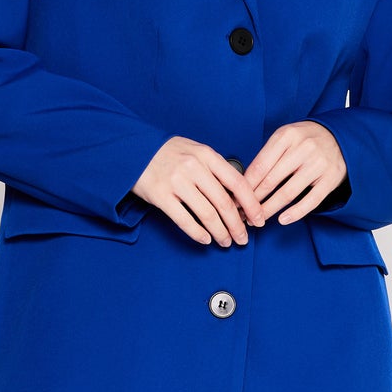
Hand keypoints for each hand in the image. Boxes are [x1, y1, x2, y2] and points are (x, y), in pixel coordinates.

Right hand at [132, 137, 265, 246]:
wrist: (133, 150)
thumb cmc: (168, 153)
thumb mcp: (195, 151)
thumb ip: (215, 169)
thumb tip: (238, 196)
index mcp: (206, 155)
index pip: (237, 183)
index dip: (251, 204)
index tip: (259, 219)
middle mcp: (193, 168)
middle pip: (224, 203)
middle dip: (238, 225)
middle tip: (243, 238)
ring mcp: (176, 182)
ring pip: (207, 214)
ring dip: (220, 232)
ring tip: (226, 241)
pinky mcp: (161, 196)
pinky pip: (184, 220)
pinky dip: (198, 233)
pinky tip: (206, 240)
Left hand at [243, 121, 345, 224]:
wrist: (340, 137)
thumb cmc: (306, 140)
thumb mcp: (286, 137)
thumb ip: (268, 155)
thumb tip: (245, 182)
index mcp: (287, 136)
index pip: (260, 165)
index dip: (245, 186)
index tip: (235, 199)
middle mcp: (303, 148)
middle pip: (270, 181)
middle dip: (253, 201)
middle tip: (243, 213)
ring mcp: (318, 164)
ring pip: (288, 193)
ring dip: (269, 209)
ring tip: (258, 220)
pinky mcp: (330, 178)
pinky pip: (311, 201)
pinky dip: (295, 213)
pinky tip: (282, 220)